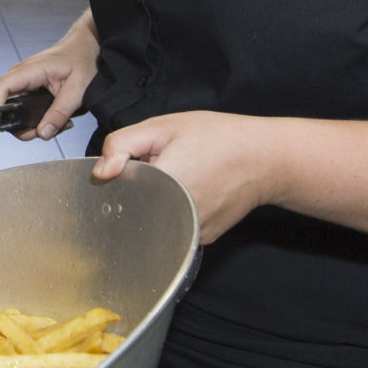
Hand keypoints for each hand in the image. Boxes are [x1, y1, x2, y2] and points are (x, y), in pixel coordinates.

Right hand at [0, 35, 97, 139]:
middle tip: (43, 131)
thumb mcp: (78, 90)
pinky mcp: (27, 86)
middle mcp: (21, 74)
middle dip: (20, 125)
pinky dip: (34, 116)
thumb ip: (60, 113)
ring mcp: (22, 80)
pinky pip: (21, 105)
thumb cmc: (82, 60)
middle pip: (3, 104)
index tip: (9, 125)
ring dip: (29, 122)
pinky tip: (51, 117)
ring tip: (53, 123)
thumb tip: (43, 133)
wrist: (83, 48)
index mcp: (31, 71)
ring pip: (13, 108)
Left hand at [92, 111, 289, 243]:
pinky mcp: (201, 240)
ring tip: (179, 178)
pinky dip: (172, 213)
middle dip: (139, 189)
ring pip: (153, 221)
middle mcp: (178, 215)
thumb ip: (123, 144)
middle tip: (161, 166)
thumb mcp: (164, 127)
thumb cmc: (221, 138)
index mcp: (164, 184)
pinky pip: (173, 228)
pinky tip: (189, 192)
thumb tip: (101, 172)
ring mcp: (190, 232)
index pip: (119, 192)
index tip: (128, 166)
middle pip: (135, 209)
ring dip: (155, 202)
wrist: (266, 159)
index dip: (118, 177)